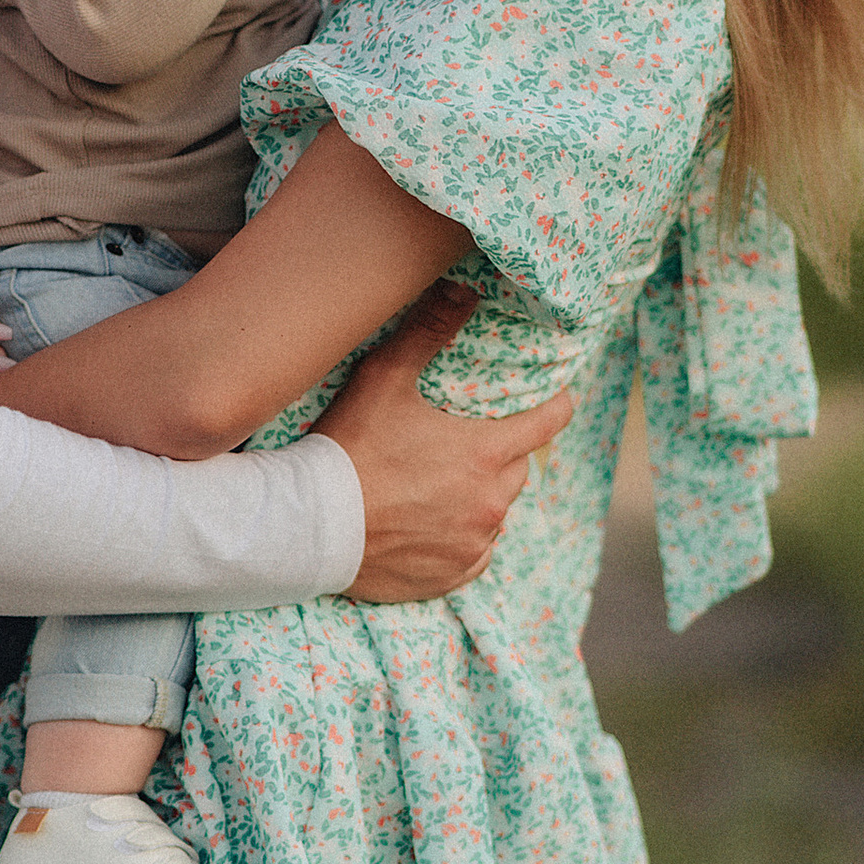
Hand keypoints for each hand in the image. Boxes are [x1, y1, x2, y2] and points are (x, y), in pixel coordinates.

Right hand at [316, 288, 570, 600]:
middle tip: (461, 440)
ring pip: (495, 511)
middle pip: (517, 467)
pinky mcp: (452, 576)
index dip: (554, 405)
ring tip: (435, 483)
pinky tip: (428, 523)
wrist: (308, 528)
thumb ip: (428, 331)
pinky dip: (461, 536)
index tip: (554, 397)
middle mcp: (491, 503)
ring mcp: (474, 544)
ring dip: (478, 495)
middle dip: (499, 451)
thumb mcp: (384, 379)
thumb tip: (462, 288)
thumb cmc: (347, 449)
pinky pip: (475, 552)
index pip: (548, 422)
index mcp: (486, 453)